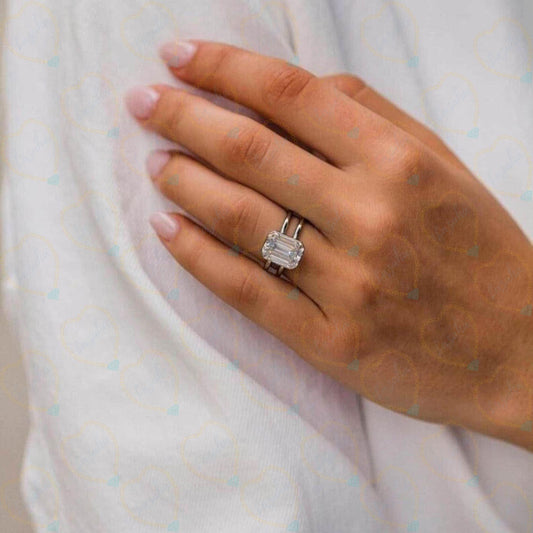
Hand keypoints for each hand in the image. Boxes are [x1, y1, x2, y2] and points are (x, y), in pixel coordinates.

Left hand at [125, 40, 532, 450]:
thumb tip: (299, 88)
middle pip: (252, 150)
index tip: (179, 55)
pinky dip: (198, 257)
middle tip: (143, 102)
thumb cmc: (481, 252)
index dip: (224, 67)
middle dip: (184, 117)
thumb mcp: (444, 168)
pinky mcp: (329, 340)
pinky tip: (167, 229)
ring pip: (241, 219)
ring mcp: (347, 283)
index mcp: (400, 163)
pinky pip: (247, 290)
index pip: (291, 94)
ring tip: (155, 162)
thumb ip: (375, 119)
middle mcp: (371, 216)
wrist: (518, 350)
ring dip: (184, 182)